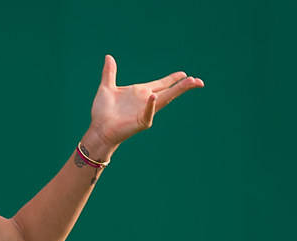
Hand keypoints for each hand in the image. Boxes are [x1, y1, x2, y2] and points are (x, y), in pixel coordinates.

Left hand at [87, 55, 203, 151]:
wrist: (98, 128)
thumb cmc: (102, 111)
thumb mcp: (106, 88)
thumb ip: (109, 73)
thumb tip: (108, 57)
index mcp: (140, 91)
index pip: (161, 83)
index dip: (172, 79)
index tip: (184, 73)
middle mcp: (146, 100)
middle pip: (168, 91)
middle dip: (183, 85)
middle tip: (198, 81)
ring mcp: (145, 111)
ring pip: (165, 100)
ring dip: (177, 91)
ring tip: (191, 83)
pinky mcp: (140, 122)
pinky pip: (148, 113)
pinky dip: (150, 106)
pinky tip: (153, 97)